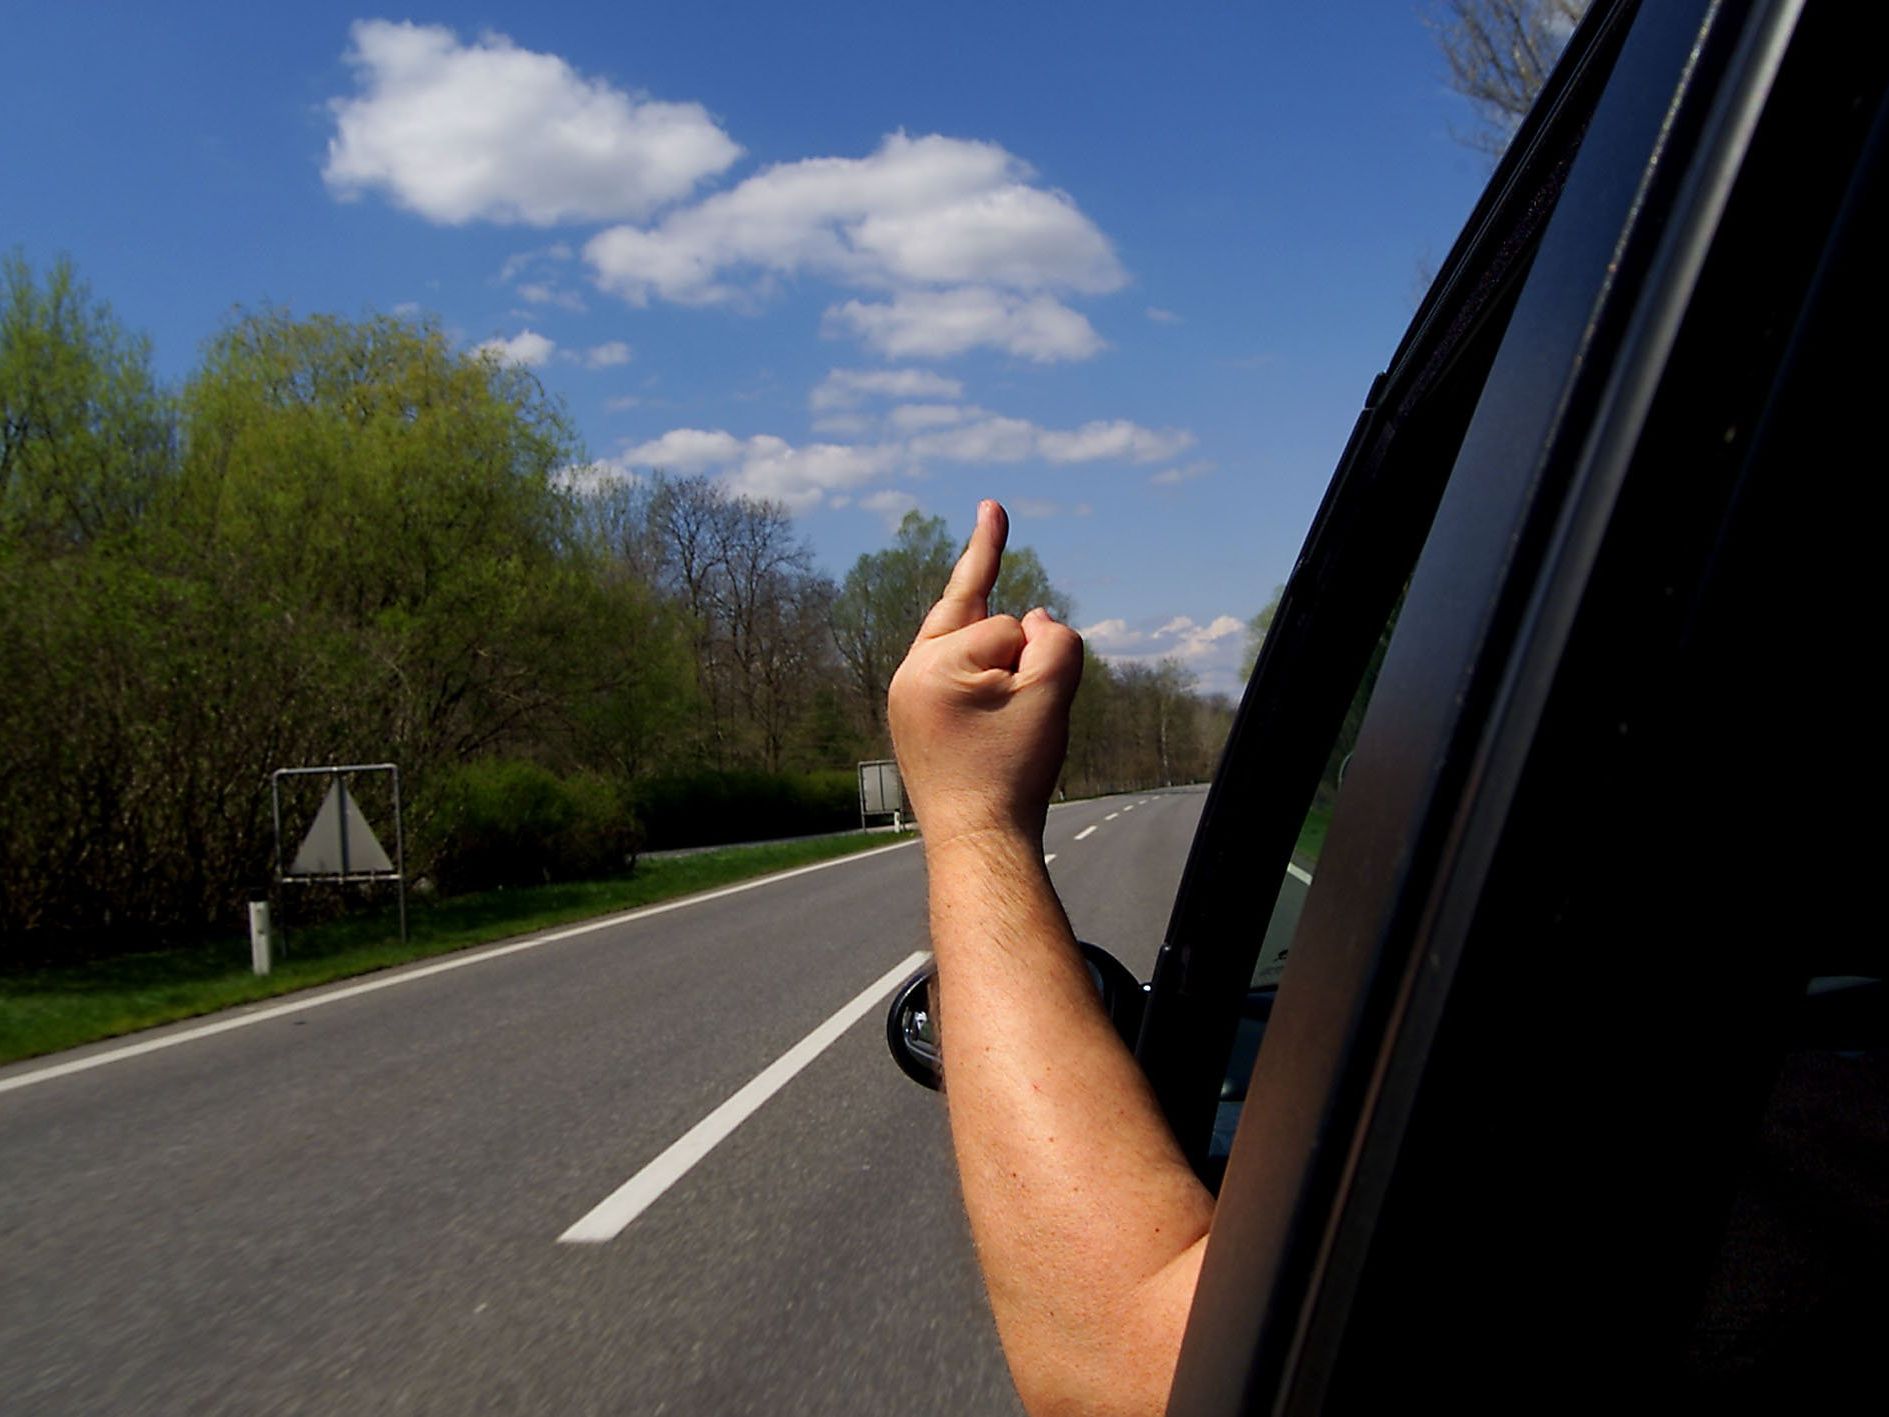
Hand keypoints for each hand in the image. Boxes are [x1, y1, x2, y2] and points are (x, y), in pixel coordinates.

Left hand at [888, 500, 1083, 847]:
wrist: (978, 844)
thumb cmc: (1012, 774)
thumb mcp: (1050, 700)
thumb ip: (1056, 642)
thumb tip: (1035, 618)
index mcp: (932, 666)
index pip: (1007, 628)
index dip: (1036, 660)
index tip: (1024, 641)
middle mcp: (908, 674)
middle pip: (978, 621)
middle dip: (994, 595)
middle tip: (990, 504)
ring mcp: (905, 698)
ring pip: (961, 640)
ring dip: (981, 620)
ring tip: (984, 533)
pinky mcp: (913, 719)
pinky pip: (946, 666)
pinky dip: (968, 652)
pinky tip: (967, 616)